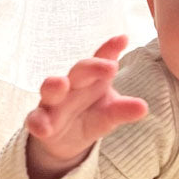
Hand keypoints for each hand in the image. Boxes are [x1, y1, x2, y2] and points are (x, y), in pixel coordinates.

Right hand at [25, 35, 147, 178]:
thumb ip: (122, 109)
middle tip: (110, 67)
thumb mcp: (109, 114)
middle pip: (80, 71)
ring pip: (51, 90)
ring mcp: (53, 102)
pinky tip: (43, 128)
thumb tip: (143, 107)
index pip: (102, 60)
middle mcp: (71, 85)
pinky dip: (38, 123)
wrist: (65, 139)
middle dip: (92, 67)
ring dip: (54, 85)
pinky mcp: (39, 120)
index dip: (111, 49)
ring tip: (60, 84)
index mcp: (92, 79)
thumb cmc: (90, 116)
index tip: (123, 39)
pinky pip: (35, 119)